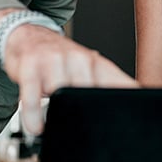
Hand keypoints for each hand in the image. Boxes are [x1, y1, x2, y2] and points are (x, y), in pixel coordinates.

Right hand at [2, 23, 135, 134]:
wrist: (28, 35)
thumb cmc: (59, 60)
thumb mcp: (86, 70)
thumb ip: (104, 88)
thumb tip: (129, 112)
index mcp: (97, 64)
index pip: (121, 85)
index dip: (130, 100)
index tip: (134, 118)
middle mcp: (79, 59)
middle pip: (90, 93)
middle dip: (84, 115)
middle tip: (77, 126)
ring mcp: (55, 60)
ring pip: (62, 93)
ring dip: (56, 115)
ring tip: (52, 123)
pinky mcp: (32, 64)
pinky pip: (34, 96)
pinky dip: (34, 115)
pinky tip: (36, 125)